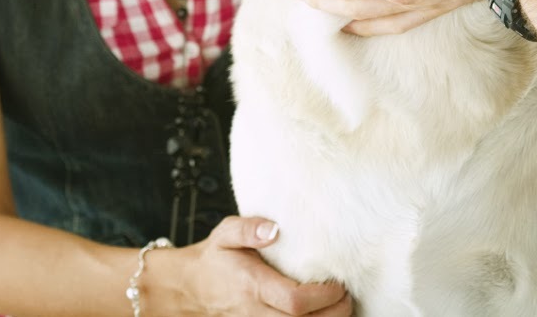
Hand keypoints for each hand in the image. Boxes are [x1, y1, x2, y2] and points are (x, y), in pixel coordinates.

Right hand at [174, 216, 352, 315]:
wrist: (189, 287)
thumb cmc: (213, 259)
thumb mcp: (225, 233)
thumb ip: (248, 228)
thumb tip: (274, 229)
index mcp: (253, 286)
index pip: (295, 302)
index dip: (323, 297)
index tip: (339, 284)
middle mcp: (254, 312)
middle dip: (333, 314)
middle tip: (347, 297)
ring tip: (340, 308)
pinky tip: (321, 315)